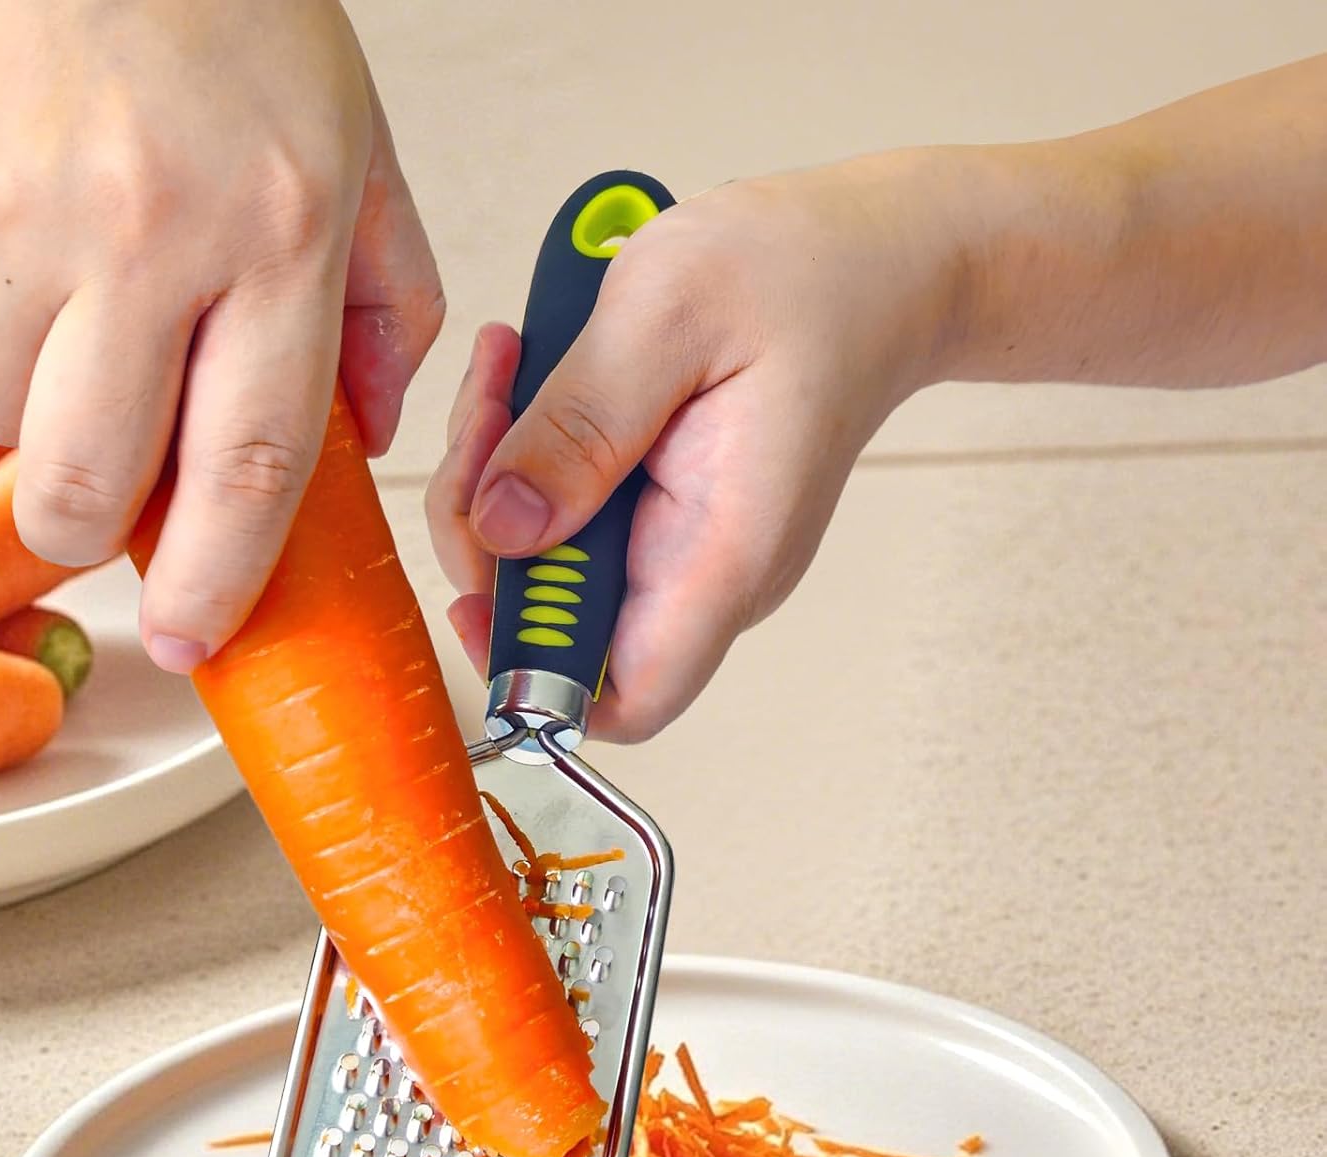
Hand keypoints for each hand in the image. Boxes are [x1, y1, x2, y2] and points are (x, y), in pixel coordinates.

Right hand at [0, 0, 443, 671]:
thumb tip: (365, 442)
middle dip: (97, 538)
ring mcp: (26, 219)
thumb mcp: (364, 166)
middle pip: (94, 477)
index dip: (220, 578)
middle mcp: (148, 238)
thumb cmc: (242, 26)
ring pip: (6, 421)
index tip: (200, 639)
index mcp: (276, 240)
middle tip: (120, 523)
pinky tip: (39, 270)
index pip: (248, 463)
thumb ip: (389, 313)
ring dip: (47, 422)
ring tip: (93, 340)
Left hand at [425, 154, 968, 740]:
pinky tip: (530, 383)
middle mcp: (708, 575)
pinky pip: (571, 523)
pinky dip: (528, 464)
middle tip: (489, 413)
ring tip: (508, 373)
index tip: (474, 592)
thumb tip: (501, 530)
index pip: (627, 698)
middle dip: (488, 536)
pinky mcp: (667, 515)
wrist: (876, 263)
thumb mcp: (670, 312)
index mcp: (723, 552)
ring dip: (498, 485)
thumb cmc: (800, 274)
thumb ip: (580, 427)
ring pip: (553, 571)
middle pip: (561, 630)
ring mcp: (688, 550)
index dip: (533, 679)